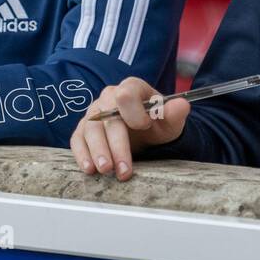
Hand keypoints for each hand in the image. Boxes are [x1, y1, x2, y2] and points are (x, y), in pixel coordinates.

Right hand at [69, 77, 188, 181]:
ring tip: (107, 170)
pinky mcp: (84, 130)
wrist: (147, 135)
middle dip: (116, 143)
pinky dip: (82, 154)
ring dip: (99, 151)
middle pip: (107, 116)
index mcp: (131, 88)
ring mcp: (94, 114)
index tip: (145, 127)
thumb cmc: (157, 124)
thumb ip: (175, 113)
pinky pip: (77, 140)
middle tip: (124, 167)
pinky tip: (89, 169)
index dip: (134, 111)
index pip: (126, 93)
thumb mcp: (170, 121)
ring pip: (91, 129)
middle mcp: (109, 98)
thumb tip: (182, 105)